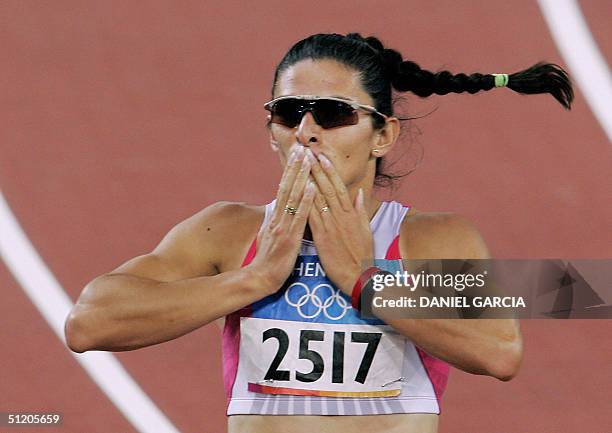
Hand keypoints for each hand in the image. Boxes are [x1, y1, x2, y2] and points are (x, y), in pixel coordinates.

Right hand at [247, 146, 314, 293]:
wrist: (259, 279)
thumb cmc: (267, 260)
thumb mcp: (267, 236)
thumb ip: (272, 220)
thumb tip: (274, 207)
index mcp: (275, 218)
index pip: (283, 188)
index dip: (290, 171)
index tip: (297, 154)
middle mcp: (277, 218)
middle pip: (287, 187)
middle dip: (295, 166)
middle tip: (303, 147)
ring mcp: (283, 227)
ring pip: (292, 197)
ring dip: (301, 177)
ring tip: (308, 159)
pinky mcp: (289, 238)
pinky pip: (299, 217)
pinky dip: (305, 201)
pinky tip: (311, 187)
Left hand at [306, 149, 373, 294]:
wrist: (358, 275)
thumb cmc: (361, 254)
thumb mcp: (365, 230)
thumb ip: (360, 210)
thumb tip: (358, 194)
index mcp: (351, 213)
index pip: (338, 187)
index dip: (329, 170)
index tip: (322, 156)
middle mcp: (341, 216)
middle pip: (326, 188)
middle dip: (317, 169)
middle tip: (308, 153)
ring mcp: (331, 225)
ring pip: (318, 198)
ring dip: (309, 180)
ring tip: (301, 165)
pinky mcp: (323, 237)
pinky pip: (313, 216)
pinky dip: (307, 202)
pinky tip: (300, 190)